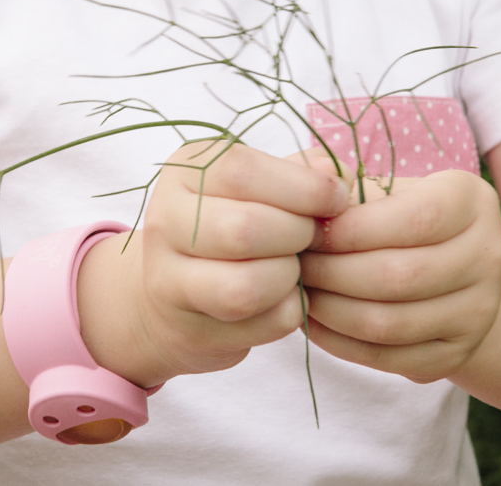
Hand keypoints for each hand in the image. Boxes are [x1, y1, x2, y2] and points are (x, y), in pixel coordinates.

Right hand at [78, 141, 351, 387]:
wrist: (174, 295)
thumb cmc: (229, 224)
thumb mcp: (255, 186)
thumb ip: (299, 173)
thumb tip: (336, 173)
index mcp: (183, 172)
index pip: (242, 171)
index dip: (302, 186)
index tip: (337, 199)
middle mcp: (164, 221)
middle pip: (245, 229)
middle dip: (298, 234)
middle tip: (310, 236)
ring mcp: (168, 279)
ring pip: (246, 287)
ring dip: (289, 278)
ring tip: (293, 267)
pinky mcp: (188, 328)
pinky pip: (261, 324)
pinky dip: (288, 311)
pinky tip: (283, 297)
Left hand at [299, 168, 500, 382]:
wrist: (441, 269)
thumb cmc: (389, 215)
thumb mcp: (373, 184)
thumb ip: (333, 177)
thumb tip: (313, 179)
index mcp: (470, 200)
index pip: (416, 219)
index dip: (353, 230)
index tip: (307, 232)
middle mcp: (488, 255)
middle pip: (401, 276)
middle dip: (333, 273)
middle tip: (294, 266)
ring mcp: (480, 311)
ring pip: (391, 323)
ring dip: (331, 311)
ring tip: (299, 293)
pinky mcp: (458, 354)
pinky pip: (389, 358)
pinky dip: (340, 344)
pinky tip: (313, 322)